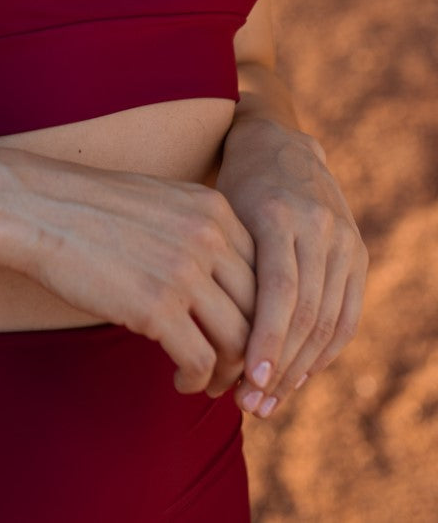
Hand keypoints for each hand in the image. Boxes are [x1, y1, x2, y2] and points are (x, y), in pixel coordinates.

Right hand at [0, 148, 257, 395]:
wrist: (35, 208)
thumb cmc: (89, 210)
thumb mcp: (159, 202)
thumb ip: (198, 232)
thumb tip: (224, 282)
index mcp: (214, 208)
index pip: (265, 273)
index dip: (262, 314)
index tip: (247, 337)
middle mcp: (209, 237)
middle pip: (261, 310)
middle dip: (254, 350)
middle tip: (236, 373)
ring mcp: (184, 271)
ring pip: (239, 342)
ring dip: (228, 373)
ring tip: (208, 383)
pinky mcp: (156, 307)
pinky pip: (202, 361)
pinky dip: (198, 380)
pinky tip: (181, 380)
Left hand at [214, 118, 367, 417]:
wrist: (276, 141)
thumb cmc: (229, 184)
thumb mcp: (215, 211)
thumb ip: (214, 262)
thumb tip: (188, 334)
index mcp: (279, 215)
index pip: (281, 291)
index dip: (268, 340)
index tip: (248, 381)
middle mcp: (319, 227)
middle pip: (308, 313)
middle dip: (280, 367)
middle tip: (249, 404)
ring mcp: (344, 239)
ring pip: (329, 321)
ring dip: (301, 369)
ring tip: (267, 401)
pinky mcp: (357, 251)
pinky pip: (347, 314)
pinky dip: (325, 351)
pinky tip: (298, 376)